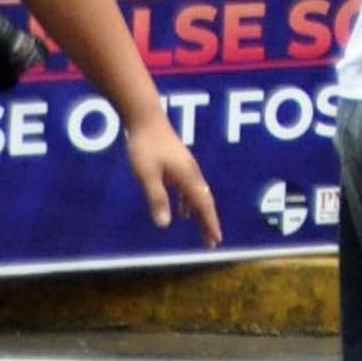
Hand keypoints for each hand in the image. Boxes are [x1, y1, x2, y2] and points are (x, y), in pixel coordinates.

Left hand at [127, 114, 222, 244]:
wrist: (146, 119)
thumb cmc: (145, 147)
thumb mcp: (147, 175)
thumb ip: (157, 198)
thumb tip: (165, 225)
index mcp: (187, 176)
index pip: (203, 205)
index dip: (210, 223)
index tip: (216, 240)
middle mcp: (192, 173)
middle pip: (205, 201)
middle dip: (208, 222)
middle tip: (212, 241)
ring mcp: (186, 167)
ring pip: (198, 195)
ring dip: (201, 213)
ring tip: (201, 229)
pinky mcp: (179, 164)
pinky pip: (190, 188)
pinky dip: (190, 202)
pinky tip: (182, 210)